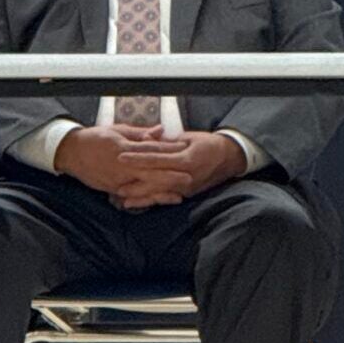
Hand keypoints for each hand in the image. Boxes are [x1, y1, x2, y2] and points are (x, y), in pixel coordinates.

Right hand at [55, 124, 182, 195]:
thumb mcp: (118, 130)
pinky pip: (133, 196)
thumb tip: (160, 131)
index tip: (185, 152)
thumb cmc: (95, 138)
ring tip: (179, 195)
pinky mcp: (113, 189)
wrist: (72, 152)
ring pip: (144, 187)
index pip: (152, 150)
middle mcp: (123, 165)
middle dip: (171, 176)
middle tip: (190, 177)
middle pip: (151, 172)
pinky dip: (146, 199)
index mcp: (126, 148)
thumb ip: (140, 133)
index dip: (170, 152)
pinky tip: (157, 202)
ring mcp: (118, 180)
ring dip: (162, 191)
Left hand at [113, 131, 247, 209]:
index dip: (137, 157)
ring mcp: (186, 188)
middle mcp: (185, 176)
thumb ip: (168, 141)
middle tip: (114, 184)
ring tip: (121, 199)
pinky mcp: (186, 193)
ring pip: (158, 193)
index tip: (121, 156)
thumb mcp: (189, 138)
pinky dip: (151, 201)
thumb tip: (147, 139)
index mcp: (185, 159)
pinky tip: (137, 204)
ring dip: (140, 196)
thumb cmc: (208, 144)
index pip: (156, 158)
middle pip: (154, 180)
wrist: (228, 159)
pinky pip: (165, 198)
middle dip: (134, 182)